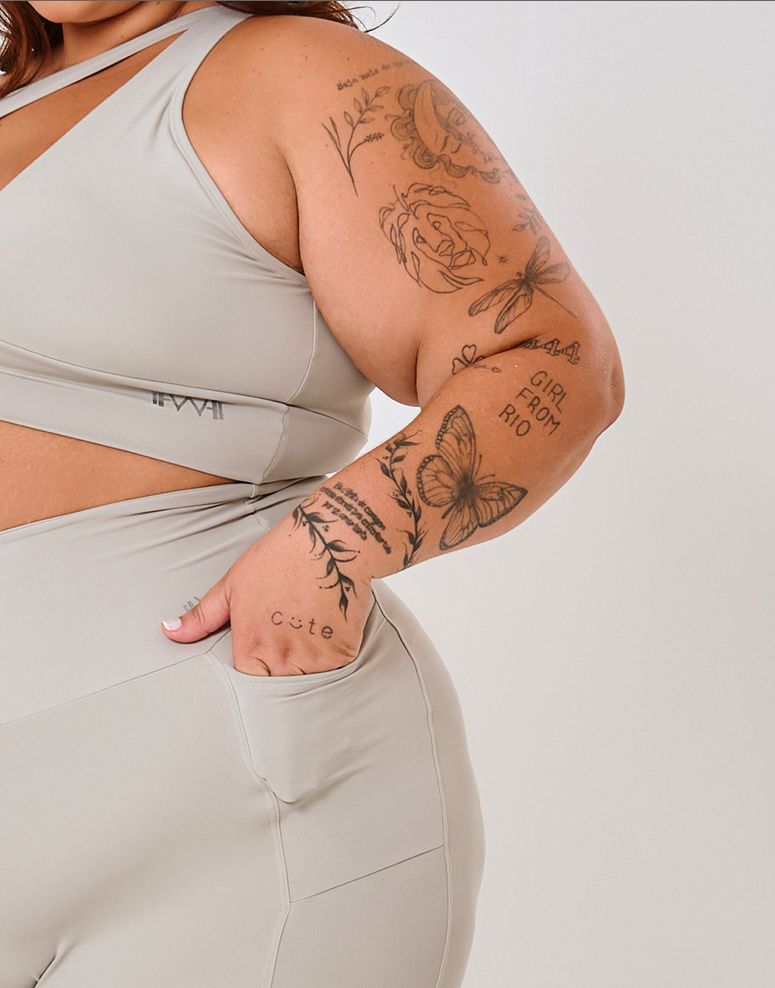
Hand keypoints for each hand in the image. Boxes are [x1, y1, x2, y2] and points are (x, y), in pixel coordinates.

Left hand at [158, 511, 373, 675]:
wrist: (327, 540)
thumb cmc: (278, 558)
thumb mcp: (232, 585)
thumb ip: (202, 617)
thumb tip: (168, 631)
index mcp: (252, 647)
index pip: (249, 682)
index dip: (256, 667)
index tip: (264, 649)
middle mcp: (283, 659)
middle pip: (279, 685)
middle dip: (282, 668)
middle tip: (288, 636)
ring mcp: (315, 658)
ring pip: (308, 680)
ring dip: (308, 664)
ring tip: (308, 630)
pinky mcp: (343, 653)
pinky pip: (335, 669)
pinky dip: (332, 655)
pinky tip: (328, 626)